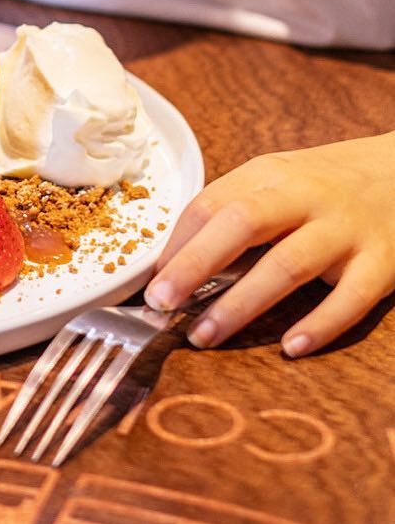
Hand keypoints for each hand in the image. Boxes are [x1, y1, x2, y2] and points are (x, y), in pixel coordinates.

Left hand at [144, 132, 394, 356]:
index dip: (177, 245)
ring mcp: (346, 230)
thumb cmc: (324, 186)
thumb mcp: (275, 182)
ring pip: (288, 264)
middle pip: (241, 223)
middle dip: (195, 265)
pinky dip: (320, 325)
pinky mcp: (384, 262)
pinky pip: (351, 298)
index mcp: (268, 175)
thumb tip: (177, 266)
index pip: (210, 204)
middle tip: (161, 303)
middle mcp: (305, 198)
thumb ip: (232, 214)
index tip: (151, 282)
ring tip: (203, 335)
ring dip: (240, 304)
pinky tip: (290, 348)